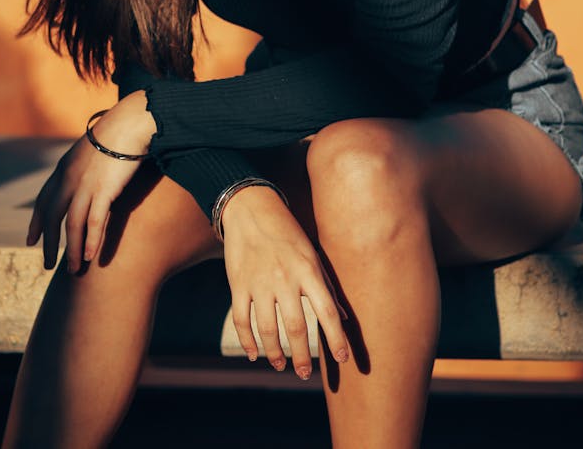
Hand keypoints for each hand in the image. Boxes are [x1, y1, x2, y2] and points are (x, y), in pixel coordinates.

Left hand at [27, 92, 151, 272]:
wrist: (130, 122)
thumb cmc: (117, 133)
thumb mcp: (91, 149)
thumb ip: (83, 165)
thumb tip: (85, 177)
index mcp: (64, 168)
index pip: (43, 200)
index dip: (36, 222)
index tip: (31, 240)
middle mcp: (69, 178)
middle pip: (52, 217)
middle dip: (48, 243)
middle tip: (47, 264)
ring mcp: (85, 185)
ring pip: (72, 225)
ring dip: (71, 250)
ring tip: (72, 270)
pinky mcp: (104, 190)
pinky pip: (94, 221)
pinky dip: (90, 240)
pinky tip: (90, 257)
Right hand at [221, 186, 348, 379]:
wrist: (251, 208)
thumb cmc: (287, 232)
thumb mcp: (312, 253)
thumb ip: (327, 285)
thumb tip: (343, 317)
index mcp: (308, 269)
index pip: (327, 311)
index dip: (336, 338)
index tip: (343, 359)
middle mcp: (285, 278)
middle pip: (296, 327)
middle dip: (303, 356)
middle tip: (304, 374)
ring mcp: (260, 282)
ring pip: (268, 329)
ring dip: (275, 354)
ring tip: (281, 366)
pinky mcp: (238, 284)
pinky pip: (242, 320)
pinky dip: (248, 340)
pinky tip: (254, 353)